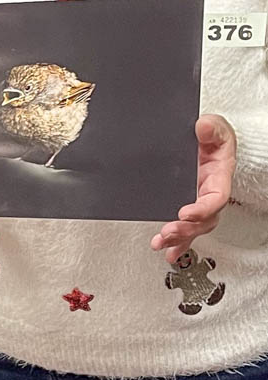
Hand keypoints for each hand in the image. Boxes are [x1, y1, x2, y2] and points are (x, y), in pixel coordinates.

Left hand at [151, 113, 235, 262]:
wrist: (208, 142)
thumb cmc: (214, 138)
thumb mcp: (215, 127)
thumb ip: (211, 127)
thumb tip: (203, 126)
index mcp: (219, 177)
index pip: (216, 198)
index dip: (202, 208)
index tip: (186, 212)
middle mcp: (210, 194)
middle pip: (204, 220)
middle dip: (186, 229)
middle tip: (168, 232)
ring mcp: (200, 204)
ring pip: (194, 228)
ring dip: (178, 239)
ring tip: (160, 243)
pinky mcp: (189, 209)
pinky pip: (186, 231)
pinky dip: (177, 244)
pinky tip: (168, 253)